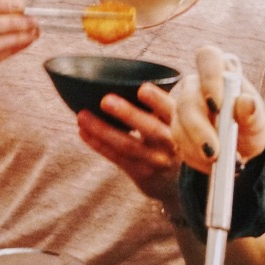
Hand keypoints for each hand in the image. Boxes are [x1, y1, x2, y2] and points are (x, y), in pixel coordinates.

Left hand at [77, 83, 179, 201]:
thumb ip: (163, 108)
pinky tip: (84, 132)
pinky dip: (99, 144)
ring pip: (127, 145)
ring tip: (82, 116)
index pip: (171, 110)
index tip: (142, 89)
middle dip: (127, 114)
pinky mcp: (141, 174)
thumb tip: (131, 80)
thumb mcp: (178, 125)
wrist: (179, 184)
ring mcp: (156, 161)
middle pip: (150, 128)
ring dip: (102, 130)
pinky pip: (116, 157)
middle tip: (105, 100)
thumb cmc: (173, 142)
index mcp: (182, 125)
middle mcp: (172, 144)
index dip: (158, 101)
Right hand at [170, 45, 264, 172]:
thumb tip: (245, 101)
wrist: (242, 149)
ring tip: (217, 160)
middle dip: (199, 128)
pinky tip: (210, 162)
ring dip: (197, 146)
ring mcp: (183, 107)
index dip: (209, 77)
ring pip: (179, 123)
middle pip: (187, 99)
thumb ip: (252, 112)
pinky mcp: (177, 128)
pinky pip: (178, 142)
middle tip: (214, 151)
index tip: (218, 104)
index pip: (208, 58)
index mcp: (220, 72)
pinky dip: (194, 156)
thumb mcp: (258, 122)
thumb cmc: (250, 126)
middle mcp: (197, 86)